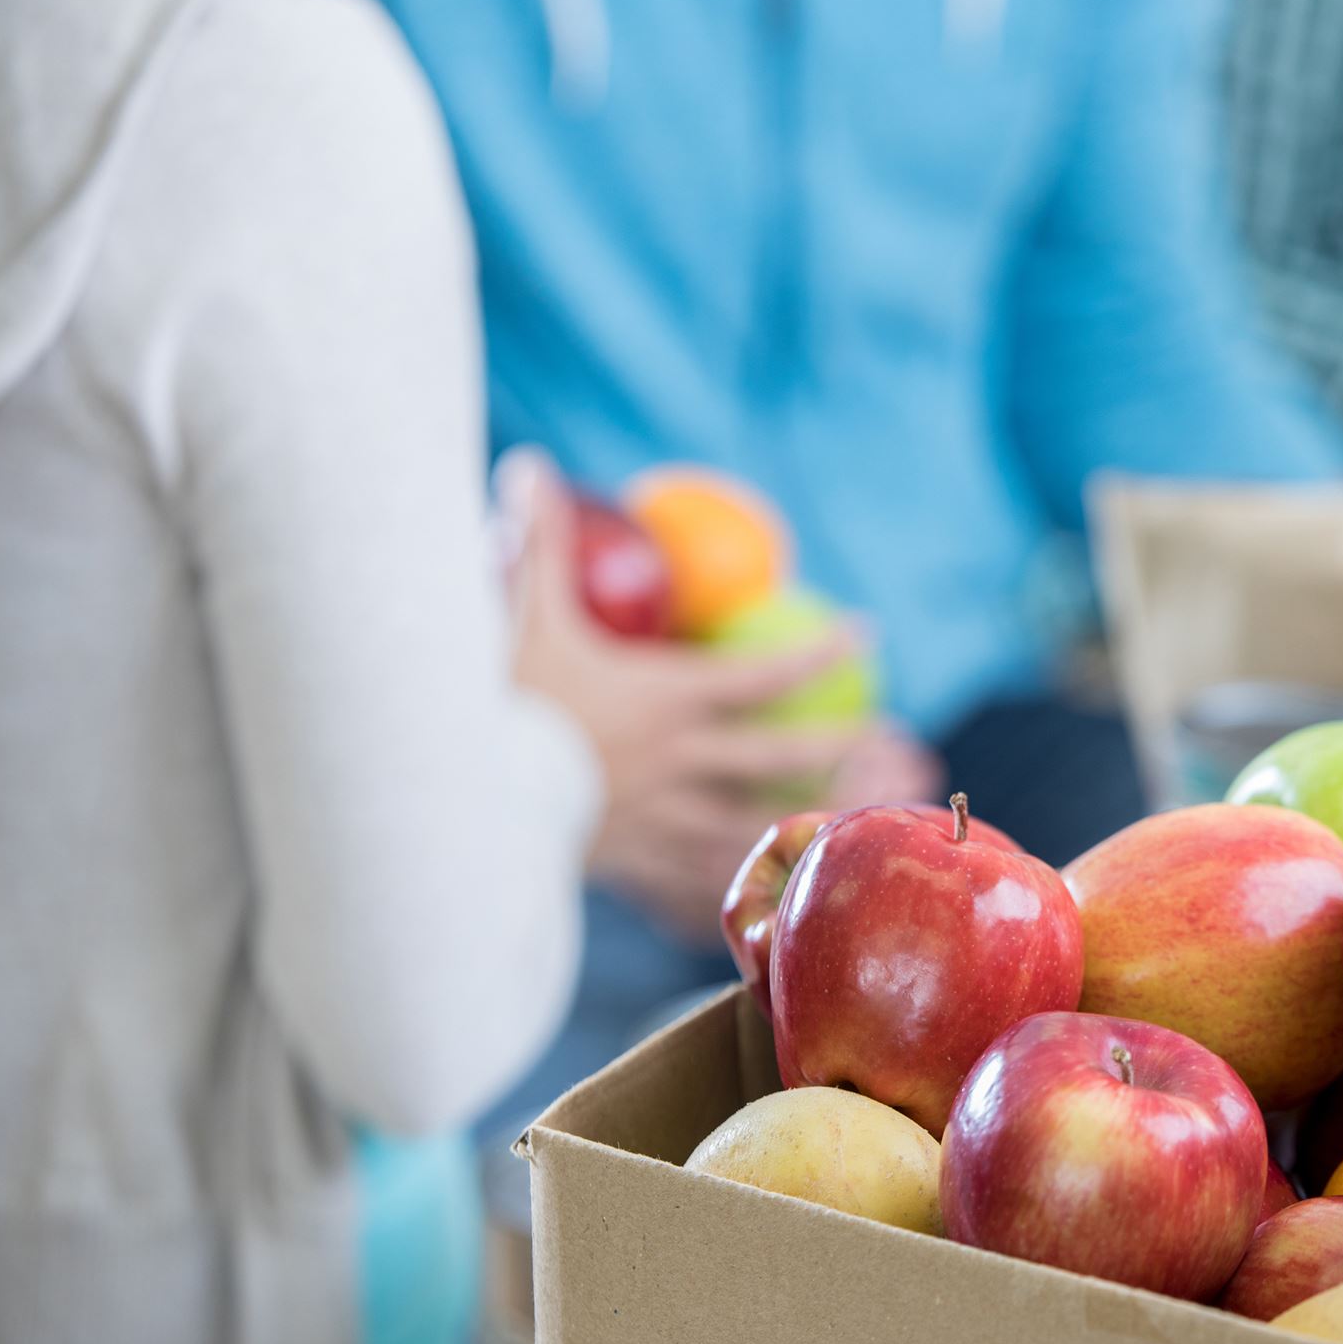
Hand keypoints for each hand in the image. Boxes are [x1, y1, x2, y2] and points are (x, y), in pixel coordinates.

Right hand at [500, 449, 905, 940]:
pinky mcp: (635, 864)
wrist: (457, 800)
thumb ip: (535, 544)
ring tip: (858, 811)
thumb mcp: (520, 614)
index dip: (818, 652)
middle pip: (776, 754)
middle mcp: (678, 762)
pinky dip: (747, 871)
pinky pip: (705, 872)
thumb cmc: (496, 698)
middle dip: (837, 743)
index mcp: (664, 699)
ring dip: (811, 813)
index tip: (866, 635)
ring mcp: (661, 819)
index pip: (762, 674)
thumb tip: (528, 466)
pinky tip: (780, 876)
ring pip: (755, 819)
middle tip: (885, 732)